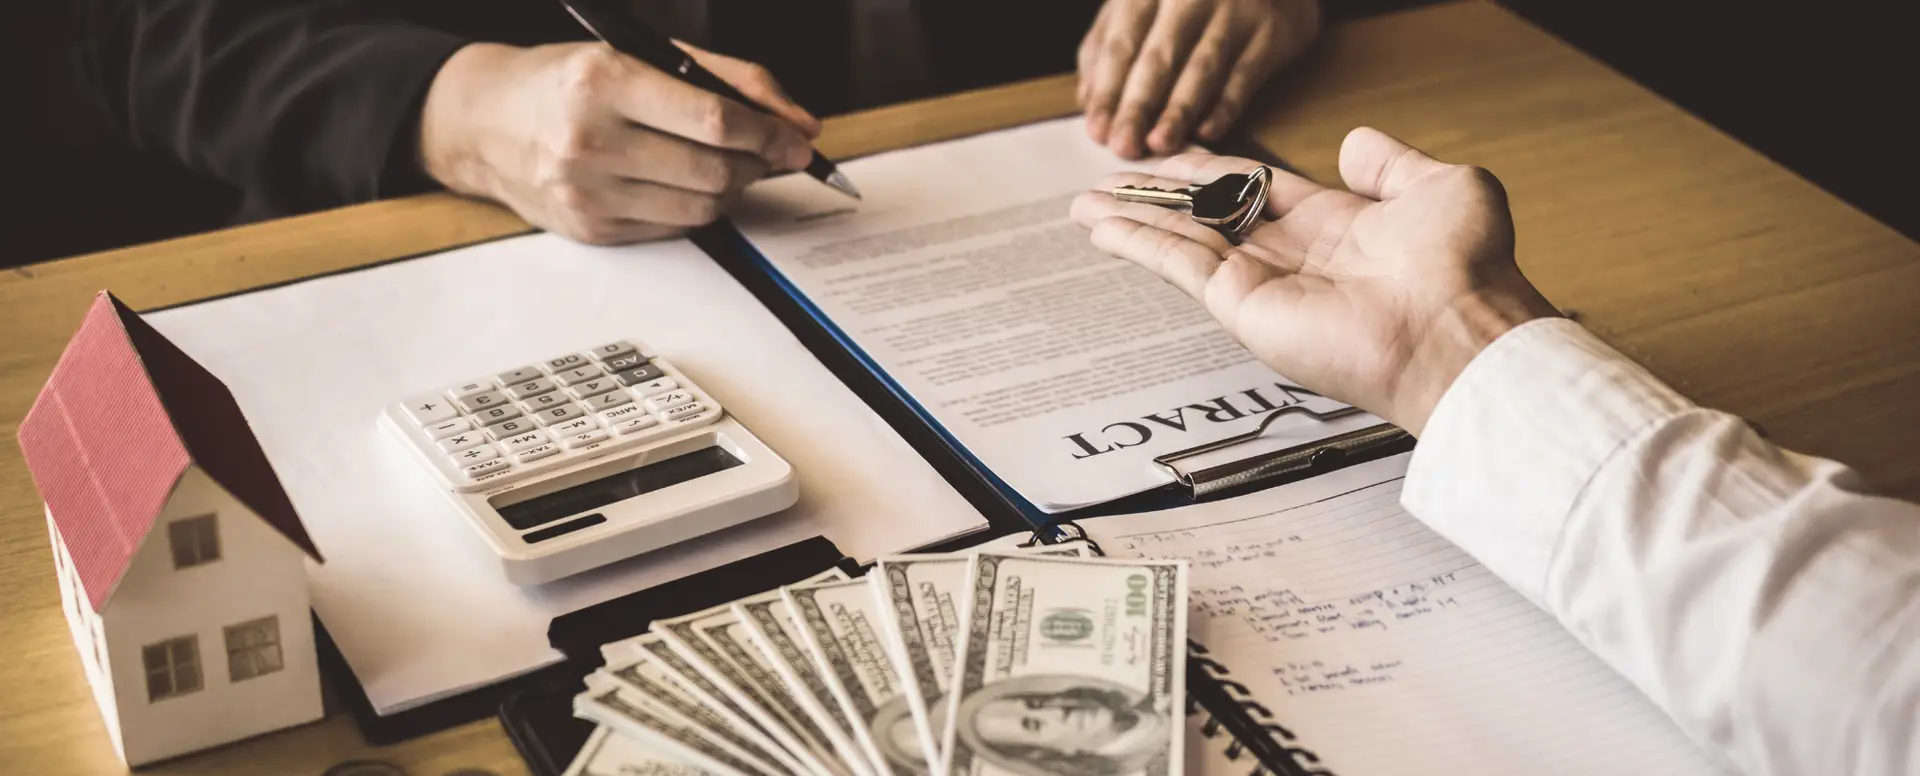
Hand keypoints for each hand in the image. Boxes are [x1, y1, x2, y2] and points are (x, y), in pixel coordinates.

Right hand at [418, 41, 820, 244]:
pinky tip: (684, 183)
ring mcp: (587, 191)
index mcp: (604, 79)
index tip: (798, 141)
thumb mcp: (643, 53)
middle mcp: (590, 138)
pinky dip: (695, 208)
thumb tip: (798, 123)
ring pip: (701, 207)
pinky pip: (673, 228)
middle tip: (768, 153)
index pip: (714, 120)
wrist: (484, 121)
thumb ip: (729, 79)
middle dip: (757, 164)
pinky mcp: (589, 229)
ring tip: (726, 165)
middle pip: (714, 170)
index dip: (770, 134)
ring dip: (732, 189)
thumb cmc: (568, 80)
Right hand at [1070, 128, 1561, 434]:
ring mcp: (1264, 283)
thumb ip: (1392, 162)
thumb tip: (1357, 140)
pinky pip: (1180, 265)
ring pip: (1182, 237)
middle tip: (1115, 179)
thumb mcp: (1442, 186)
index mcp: (1335, 224)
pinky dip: (1138, 243)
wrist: (1460, 330)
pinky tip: (1103, 227)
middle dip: (1159, 195)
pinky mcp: (1244, 306)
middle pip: (1207, 213)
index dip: (1212, 169)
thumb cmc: (1467, 269)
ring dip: (1133, 218)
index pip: (1256, 188)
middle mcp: (1293, 255)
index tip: (1175, 156)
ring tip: (1086, 203)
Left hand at [1077, 0, 1318, 158]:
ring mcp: (1232, 12)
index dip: (1108, 90)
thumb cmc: (1188, 0)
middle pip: (1159, 58)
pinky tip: (1208, 133)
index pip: (1122, 44)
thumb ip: (1108, 45)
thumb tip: (1088, 100)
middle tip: (1123, 146)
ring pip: (1201, 68)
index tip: (1097, 131)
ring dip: (1179, 110)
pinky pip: (1244, 75)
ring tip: (1160, 144)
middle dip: (1138, 107)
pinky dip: (1225, 106)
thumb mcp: (1141, 7)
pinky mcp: (1267, 33)